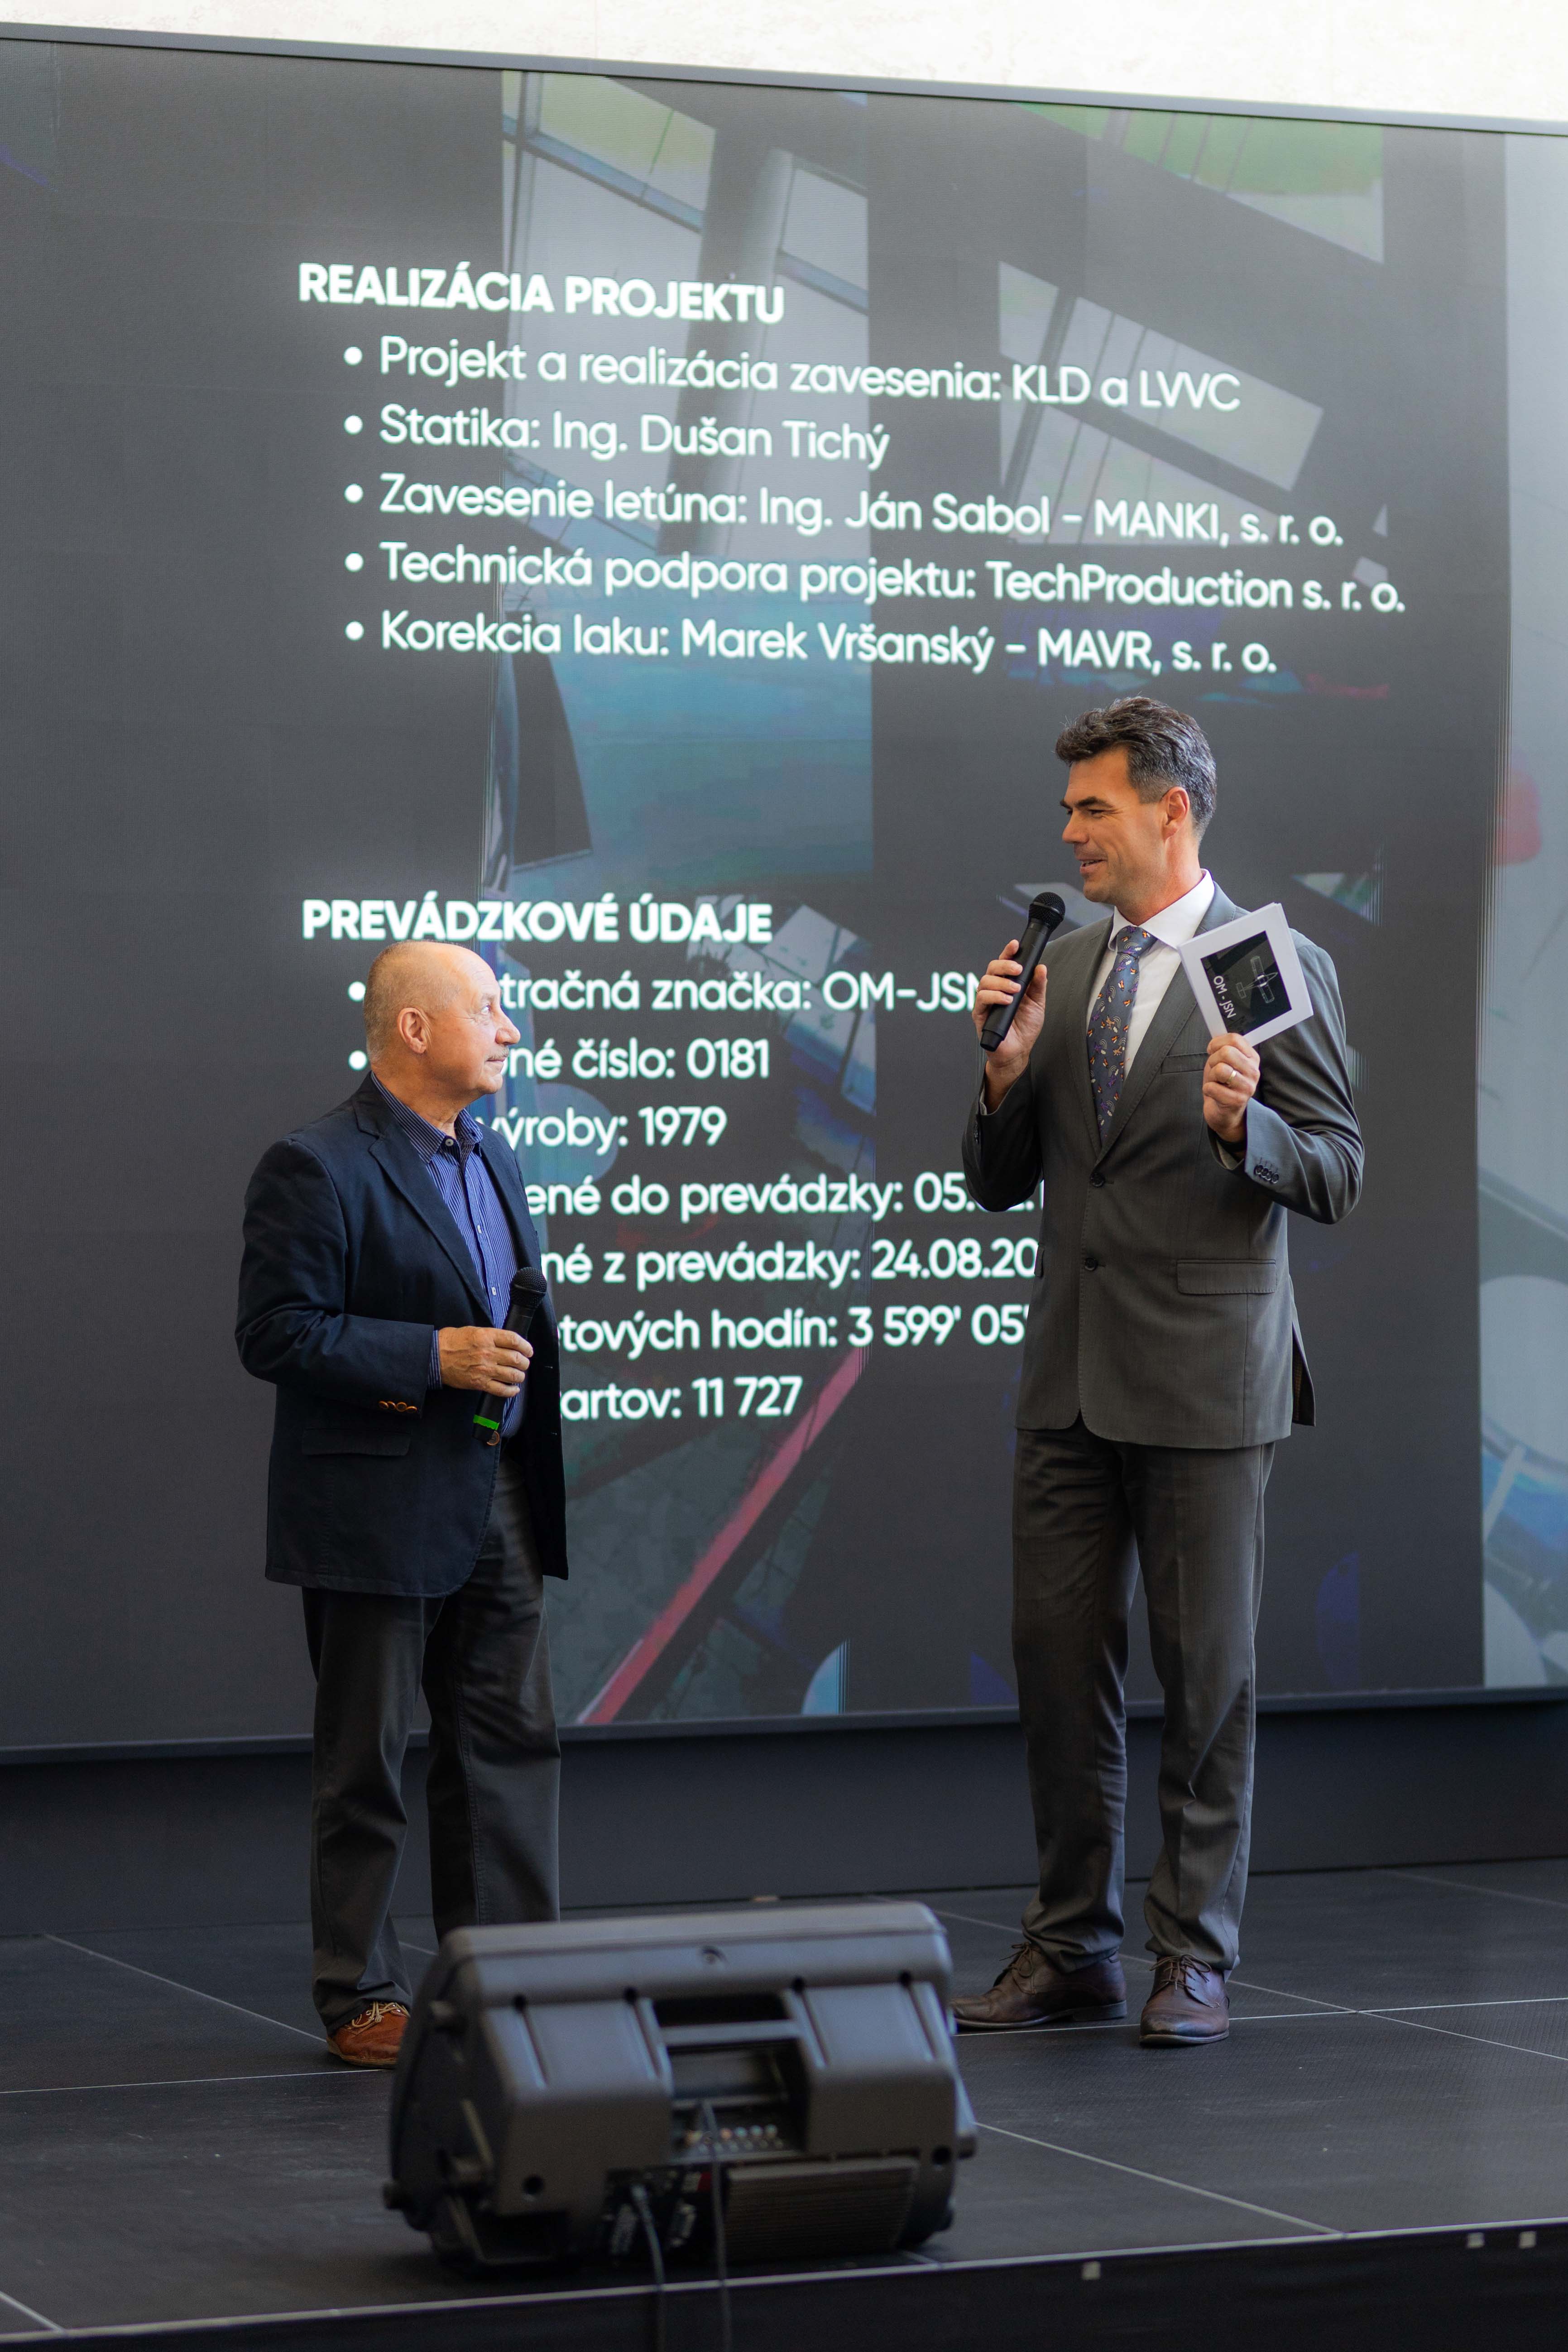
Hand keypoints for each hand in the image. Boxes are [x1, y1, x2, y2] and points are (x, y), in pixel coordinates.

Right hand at [438, 1325, 532, 1396]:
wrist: (435, 1357)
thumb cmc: (451, 1342)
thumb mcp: (473, 1330)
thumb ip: (491, 1336)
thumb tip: (507, 1342)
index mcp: (487, 1337)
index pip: (514, 1340)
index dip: (526, 1346)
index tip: (528, 1350)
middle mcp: (488, 1352)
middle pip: (516, 1358)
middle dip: (524, 1362)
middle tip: (524, 1363)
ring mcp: (484, 1369)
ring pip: (512, 1375)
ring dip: (519, 1376)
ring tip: (519, 1375)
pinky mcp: (479, 1383)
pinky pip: (501, 1389)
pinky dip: (511, 1391)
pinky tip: (513, 1389)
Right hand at [973, 942, 1047, 1107]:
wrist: (1018, 1051)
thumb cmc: (1025, 1028)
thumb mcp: (1037, 1004)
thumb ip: (1038, 986)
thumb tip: (1041, 967)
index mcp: (1007, 985)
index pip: (1005, 964)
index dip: (1008, 952)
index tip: (1015, 944)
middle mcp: (994, 990)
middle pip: (992, 968)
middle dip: (1005, 964)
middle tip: (1018, 970)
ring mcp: (986, 1001)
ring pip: (985, 981)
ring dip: (1002, 982)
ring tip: (1015, 990)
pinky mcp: (980, 1013)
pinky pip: (982, 998)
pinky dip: (995, 996)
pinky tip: (1007, 1000)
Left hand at [1203, 1032, 1259, 1143]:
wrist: (1225, 1113)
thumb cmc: (1223, 1085)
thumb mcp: (1224, 1062)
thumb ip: (1223, 1048)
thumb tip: (1216, 1035)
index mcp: (1252, 1058)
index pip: (1235, 1039)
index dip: (1217, 1042)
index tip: (1212, 1050)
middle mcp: (1253, 1071)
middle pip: (1227, 1052)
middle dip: (1213, 1060)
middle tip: (1214, 1070)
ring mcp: (1247, 1087)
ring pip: (1220, 1069)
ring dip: (1211, 1076)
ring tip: (1216, 1082)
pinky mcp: (1237, 1101)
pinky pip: (1212, 1087)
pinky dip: (1207, 1089)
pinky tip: (1215, 1093)